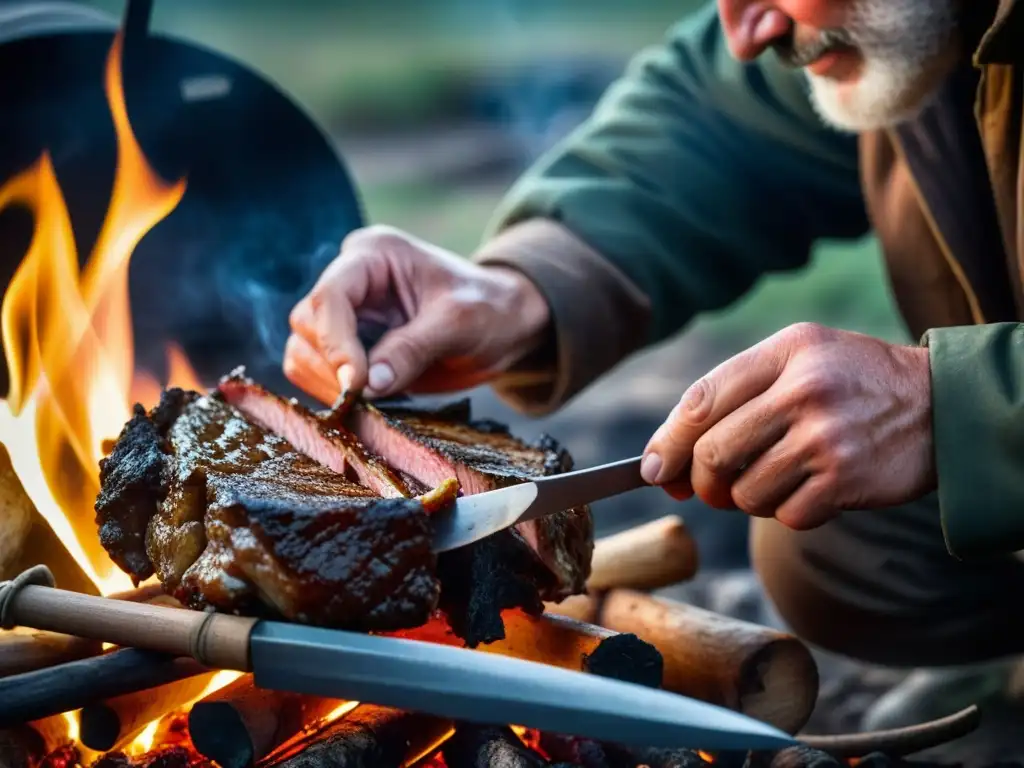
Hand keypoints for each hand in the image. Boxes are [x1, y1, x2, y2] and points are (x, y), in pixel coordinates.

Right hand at [284, 225, 551, 402]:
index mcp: (373, 255)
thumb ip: (413, 349)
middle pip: (306, 322)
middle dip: (329, 364)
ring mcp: (348, 313)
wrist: (507, 323)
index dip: (334, 343)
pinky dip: (331, 391)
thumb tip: (367, 384)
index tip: (355, 384)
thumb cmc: (490, 309)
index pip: (330, 296)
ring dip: (325, 381)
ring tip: (365, 403)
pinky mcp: (350, 344)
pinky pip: (317, 370)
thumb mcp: (460, 324)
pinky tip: (364, 403)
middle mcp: (351, 279)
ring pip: (303, 348)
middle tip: (362, 398)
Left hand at [640, 323, 935, 529]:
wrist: (941, 405)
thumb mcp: (798, 358)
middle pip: (713, 454)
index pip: (700, 401)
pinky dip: (787, 512)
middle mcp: (803, 391)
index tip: (652, 470)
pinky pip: (786, 515)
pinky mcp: (846, 480)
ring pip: (745, 492)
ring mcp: (826, 438)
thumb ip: (733, 396)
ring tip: (776, 478)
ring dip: (748, 498)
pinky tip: (809, 490)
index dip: (665, 442)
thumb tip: (665, 464)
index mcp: (785, 352)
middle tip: (709, 488)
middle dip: (701, 481)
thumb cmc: (851, 383)